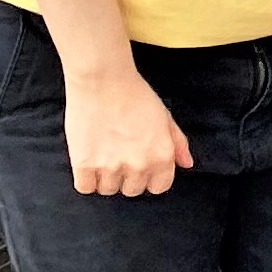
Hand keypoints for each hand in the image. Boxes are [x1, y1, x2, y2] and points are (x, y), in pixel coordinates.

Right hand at [66, 60, 192, 196]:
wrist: (103, 81)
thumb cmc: (136, 95)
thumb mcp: (166, 117)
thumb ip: (178, 143)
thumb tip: (186, 164)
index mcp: (162, 157)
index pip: (159, 187)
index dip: (150, 178)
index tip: (140, 168)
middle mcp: (139, 166)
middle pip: (133, 190)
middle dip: (127, 178)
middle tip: (119, 157)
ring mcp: (111, 167)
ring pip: (109, 190)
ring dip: (106, 179)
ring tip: (102, 158)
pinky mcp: (84, 163)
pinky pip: (85, 188)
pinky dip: (86, 180)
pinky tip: (88, 165)